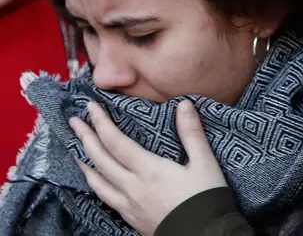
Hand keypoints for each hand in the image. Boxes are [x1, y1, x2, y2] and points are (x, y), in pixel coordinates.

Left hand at [69, 100, 227, 235]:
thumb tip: (185, 104)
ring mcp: (129, 205)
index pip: (117, 142)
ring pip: (98, 182)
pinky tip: (96, 182)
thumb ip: (192, 134)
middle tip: (74, 122)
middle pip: (101, 160)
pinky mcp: (131, 218)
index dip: (101, 123)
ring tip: (76, 150)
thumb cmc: (206, 199)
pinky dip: (95, 185)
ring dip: (85, 162)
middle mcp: (133, 187)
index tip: (91, 107)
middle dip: (86, 138)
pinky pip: (106, 198)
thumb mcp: (205, 164)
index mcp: (150, 170)